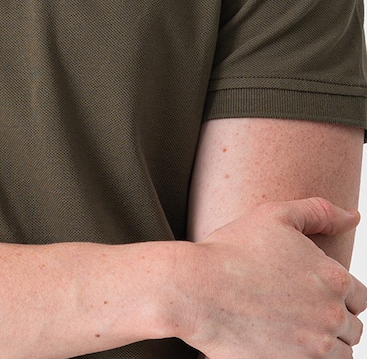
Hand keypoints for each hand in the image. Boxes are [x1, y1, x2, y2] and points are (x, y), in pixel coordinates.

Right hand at [181, 197, 364, 357]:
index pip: (359, 297)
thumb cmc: (231, 251)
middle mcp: (331, 315)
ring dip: (323, 344)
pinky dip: (305, 357)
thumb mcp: (276, 215)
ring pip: (340, 355)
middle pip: (351, 329)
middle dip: (332, 320)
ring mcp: (314, 347)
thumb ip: (320, 212)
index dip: (338, 293)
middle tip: (299, 310)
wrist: (198, 289)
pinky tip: (282, 343)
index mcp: (333, 278)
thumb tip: (352, 216)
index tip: (313, 292)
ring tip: (291, 329)